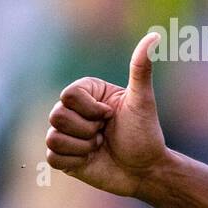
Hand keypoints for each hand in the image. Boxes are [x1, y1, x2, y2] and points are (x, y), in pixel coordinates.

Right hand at [46, 32, 169, 197]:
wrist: (146, 171)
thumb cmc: (146, 134)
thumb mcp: (143, 100)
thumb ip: (141, 68)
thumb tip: (154, 36)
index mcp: (87, 93)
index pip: (68, 95)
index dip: (92, 109)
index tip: (111, 115)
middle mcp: (73, 111)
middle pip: (57, 115)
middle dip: (89, 129)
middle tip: (106, 133)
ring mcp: (65, 134)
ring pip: (53, 137)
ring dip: (84, 146)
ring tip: (101, 146)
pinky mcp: (62, 157)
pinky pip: (52, 157)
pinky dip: (76, 160)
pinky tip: (92, 159)